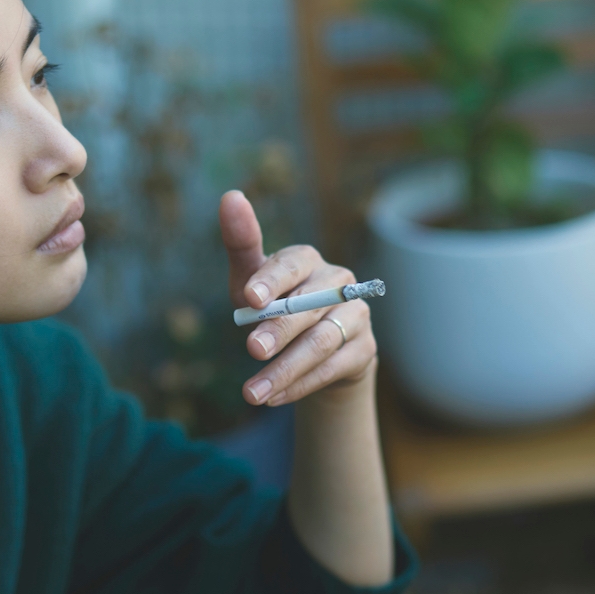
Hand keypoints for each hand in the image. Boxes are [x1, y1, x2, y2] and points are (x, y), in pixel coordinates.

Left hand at [220, 190, 376, 407]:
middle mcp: (337, 282)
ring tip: (252, 394)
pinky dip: (301, 384)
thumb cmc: (274, 305)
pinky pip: (333, 368)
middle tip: (251, 350)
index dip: (272, 280)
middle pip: (306, 307)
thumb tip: (230, 196)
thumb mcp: (250, 281)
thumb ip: (241, 244)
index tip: (249, 297)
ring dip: (285, 370)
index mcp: (307, 260)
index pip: (292, 265)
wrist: (313, 350)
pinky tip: (274, 397)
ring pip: (321, 343)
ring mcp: (355, 315)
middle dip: (278, 330)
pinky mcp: (364, 349)